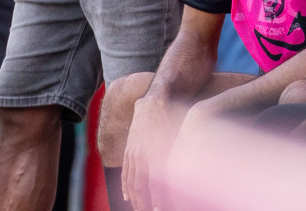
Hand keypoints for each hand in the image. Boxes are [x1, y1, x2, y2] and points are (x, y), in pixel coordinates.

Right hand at [123, 96, 180, 210]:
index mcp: (154, 155)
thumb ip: (173, 162)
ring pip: (131, 183)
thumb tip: (181, 181)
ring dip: (135, 199)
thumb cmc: (169, 123)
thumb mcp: (174, 142)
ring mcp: (133, 155)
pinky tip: (127, 197)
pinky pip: (125, 173)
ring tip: (139, 210)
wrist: (152, 105)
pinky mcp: (128, 151)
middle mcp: (141, 157)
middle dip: (144, 204)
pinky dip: (125, 187)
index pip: (155, 186)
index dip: (157, 201)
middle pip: (140, 188)